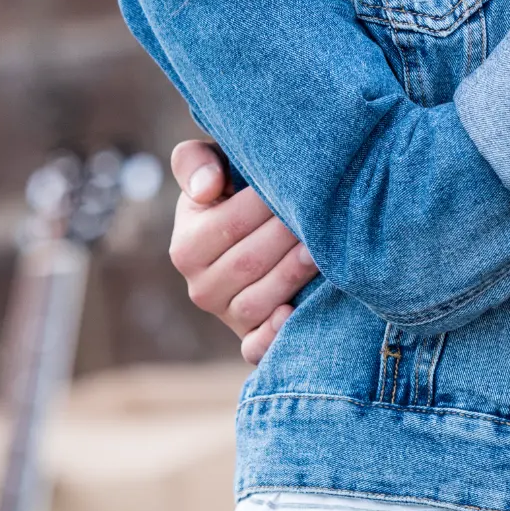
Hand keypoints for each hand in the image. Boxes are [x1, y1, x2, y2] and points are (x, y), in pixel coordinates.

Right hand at [169, 140, 317, 363]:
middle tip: (323, 214)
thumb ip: (196, 162)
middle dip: (286, 237)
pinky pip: (255, 348)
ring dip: (290, 276)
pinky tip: (293, 313)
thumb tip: (207, 188)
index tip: (297, 185)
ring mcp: (226, 317)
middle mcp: (201, 288)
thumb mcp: (211, 168)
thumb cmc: (236, 192)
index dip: (265, 204)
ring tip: (320, 251)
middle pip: (247, 263)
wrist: (259, 234)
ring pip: (256, 303)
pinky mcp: (250, 340)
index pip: (229, 225)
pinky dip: (272, 336)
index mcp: (186, 247)